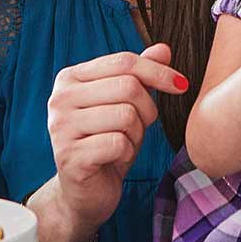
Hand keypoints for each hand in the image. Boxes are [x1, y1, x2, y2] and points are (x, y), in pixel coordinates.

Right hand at [45, 43, 189, 230]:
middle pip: (128, 87)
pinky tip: (115, 160)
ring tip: (123, 143)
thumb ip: (140, 76)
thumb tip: (164, 49)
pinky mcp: (70, 157)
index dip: (158, 71)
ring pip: (127, 116)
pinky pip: (119, 144)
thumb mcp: (126, 105)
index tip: (181, 85)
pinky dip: (127, 153)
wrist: (84, 192)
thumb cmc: (106, 143)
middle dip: (147, 109)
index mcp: (70, 78)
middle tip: (140, 127)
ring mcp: (61, 128)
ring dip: (137, 134)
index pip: (123, 61)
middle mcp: (60, 99)